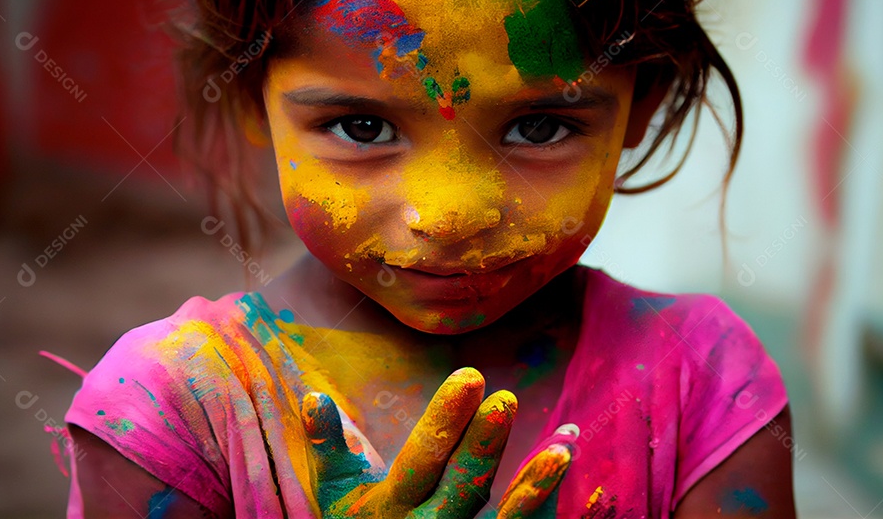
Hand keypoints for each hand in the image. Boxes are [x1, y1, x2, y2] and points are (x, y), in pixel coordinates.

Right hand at [301, 367, 573, 517]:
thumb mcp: (334, 496)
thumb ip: (328, 448)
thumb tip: (315, 397)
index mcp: (390, 511)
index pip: (421, 462)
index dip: (446, 421)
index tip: (471, 377)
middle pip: (463, 488)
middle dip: (485, 445)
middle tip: (507, 399)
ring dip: (534, 486)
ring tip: (563, 447)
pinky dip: (547, 500)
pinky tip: (567, 455)